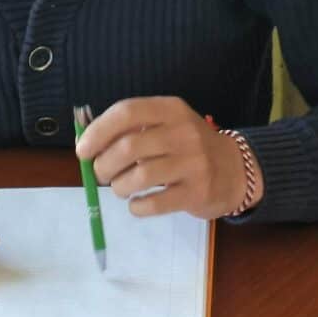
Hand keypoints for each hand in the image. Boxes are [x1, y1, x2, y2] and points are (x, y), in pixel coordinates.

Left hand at [75, 97, 263, 219]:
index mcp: (170, 109)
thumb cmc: (188, 149)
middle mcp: (183, 132)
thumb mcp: (166, 127)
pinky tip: (137, 204)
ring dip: (119, 188)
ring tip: (120, 190)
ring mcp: (192, 163)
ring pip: (139, 176)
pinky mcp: (196, 192)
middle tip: (101, 175)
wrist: (234, 170)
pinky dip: (137, 207)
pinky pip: (155, 203)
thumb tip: (86, 146)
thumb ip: (132, 131)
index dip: (98, 132)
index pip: (127, 112)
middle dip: (104, 165)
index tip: (82, 151)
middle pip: (128, 147)